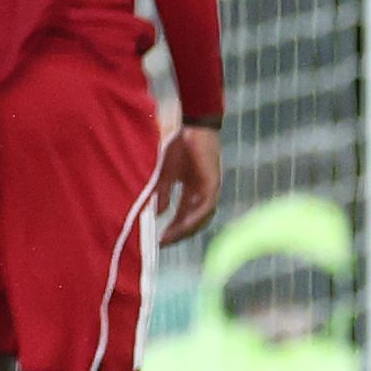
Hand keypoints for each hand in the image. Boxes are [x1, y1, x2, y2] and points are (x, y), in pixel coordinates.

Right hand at [158, 123, 222, 244]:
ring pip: (202, 218)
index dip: (172, 229)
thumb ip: (163, 194)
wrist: (192, 127)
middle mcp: (203, 194)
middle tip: (163, 243)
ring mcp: (210, 190)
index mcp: (192, 191)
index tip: (158, 240)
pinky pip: (206, 206)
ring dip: (186, 229)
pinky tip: (183, 224)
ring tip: (170, 237)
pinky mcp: (213, 184)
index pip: (183, 216)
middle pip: (193, 222)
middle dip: (178, 234)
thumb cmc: (179, 147)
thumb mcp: (165, 174)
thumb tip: (157, 213)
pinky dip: (195, 216)